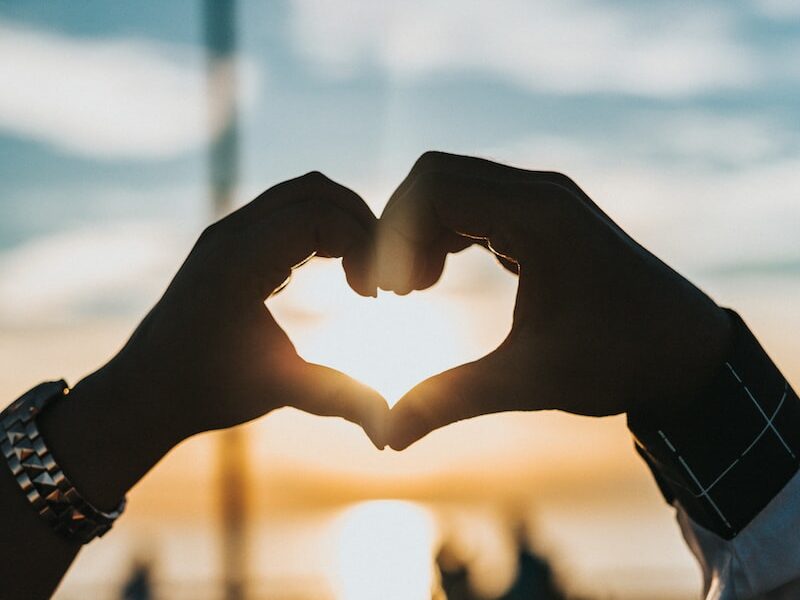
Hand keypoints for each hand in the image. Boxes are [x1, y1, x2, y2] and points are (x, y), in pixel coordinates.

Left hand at [40, 172, 388, 511]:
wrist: (145, 391)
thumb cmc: (206, 391)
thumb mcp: (277, 392)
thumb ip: (338, 399)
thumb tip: (388, 430)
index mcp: (238, 261)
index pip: (319, 214)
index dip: (362, 243)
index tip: (374, 294)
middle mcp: (230, 234)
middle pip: (315, 190)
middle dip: (360, 223)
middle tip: (380, 274)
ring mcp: (227, 233)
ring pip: (301, 194)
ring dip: (342, 222)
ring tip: (362, 272)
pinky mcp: (230, 241)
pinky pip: (287, 211)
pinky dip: (322, 228)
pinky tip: (337, 270)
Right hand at [371, 152, 731, 449]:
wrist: (685, 351)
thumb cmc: (618, 362)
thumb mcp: (529, 381)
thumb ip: (451, 400)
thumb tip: (388, 437)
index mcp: (537, 217)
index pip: (434, 188)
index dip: (395, 235)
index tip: (390, 293)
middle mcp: (540, 193)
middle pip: (437, 177)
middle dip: (401, 229)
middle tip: (395, 291)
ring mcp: (545, 199)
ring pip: (454, 186)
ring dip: (422, 230)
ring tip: (414, 289)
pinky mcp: (546, 215)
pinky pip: (476, 202)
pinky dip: (446, 232)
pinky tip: (439, 277)